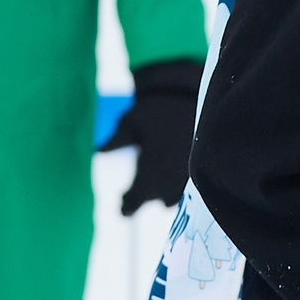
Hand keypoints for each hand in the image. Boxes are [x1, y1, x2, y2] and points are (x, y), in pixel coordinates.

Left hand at [101, 59, 199, 215]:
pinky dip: (178, 188)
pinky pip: (188, 188)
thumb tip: (99, 150)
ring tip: (155, 185)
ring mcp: (187, 175)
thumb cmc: (158, 106)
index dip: (127, 205)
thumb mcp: (131, 120)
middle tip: (134, 194)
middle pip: (154, 199)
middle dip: (145, 196)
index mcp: (148, 171)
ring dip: (162, 194)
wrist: (193, 93)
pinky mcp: (201, 168)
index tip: (122, 207)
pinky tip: (174, 180)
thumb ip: (116, 139)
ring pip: (172, 198)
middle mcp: (168, 179)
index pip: (135, 199)